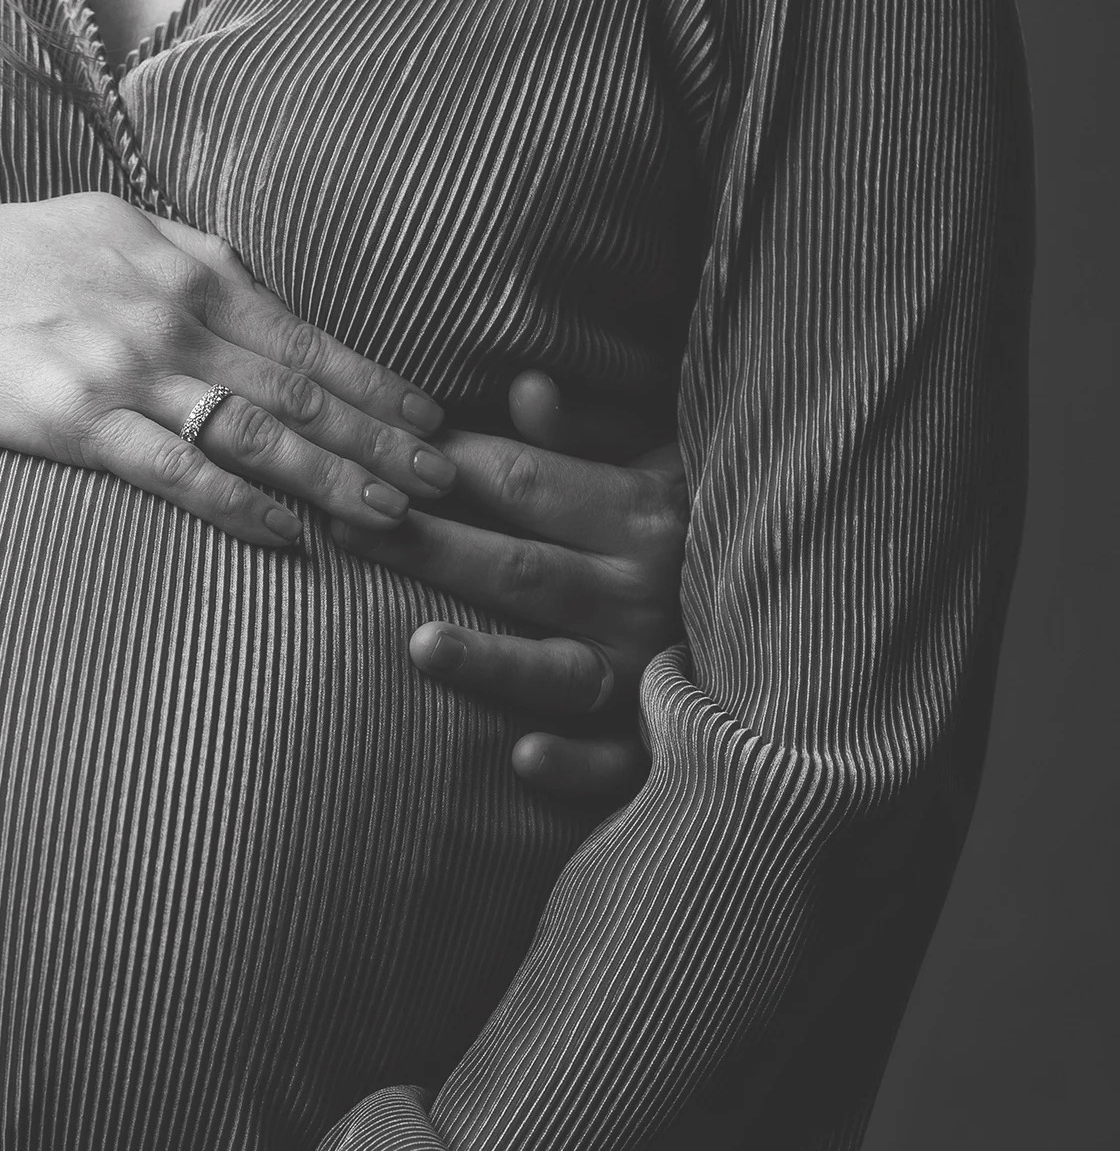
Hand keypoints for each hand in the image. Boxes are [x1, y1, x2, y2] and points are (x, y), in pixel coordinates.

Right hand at [0, 194, 452, 548]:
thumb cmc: (8, 254)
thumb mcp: (116, 227)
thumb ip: (189, 260)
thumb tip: (249, 284)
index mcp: (193, 271)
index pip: (310, 339)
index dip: (381, 384)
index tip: (436, 420)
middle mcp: (177, 320)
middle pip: (304, 392)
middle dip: (386, 439)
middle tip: (452, 479)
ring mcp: (131, 373)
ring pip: (259, 434)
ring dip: (335, 479)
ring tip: (396, 515)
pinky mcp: (81, 422)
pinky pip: (179, 472)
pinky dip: (240, 504)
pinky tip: (288, 534)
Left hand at [337, 371, 687, 806]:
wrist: (812, 609)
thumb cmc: (708, 526)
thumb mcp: (665, 463)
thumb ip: (588, 436)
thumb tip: (524, 386)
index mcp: (645, 512)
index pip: (525, 484)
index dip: (447, 467)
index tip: (372, 454)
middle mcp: (646, 591)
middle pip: (519, 569)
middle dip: (427, 547)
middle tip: (340, 529)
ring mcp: (653, 670)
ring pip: (559, 667)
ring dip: (491, 660)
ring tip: (418, 645)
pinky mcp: (665, 743)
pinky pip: (618, 763)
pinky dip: (575, 764)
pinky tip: (521, 759)